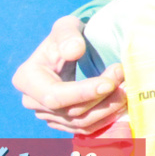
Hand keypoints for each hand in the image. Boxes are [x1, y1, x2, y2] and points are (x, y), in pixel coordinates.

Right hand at [12, 15, 126, 134]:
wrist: (70, 50)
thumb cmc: (67, 36)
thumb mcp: (66, 27)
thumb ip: (68, 35)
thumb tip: (74, 51)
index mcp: (27, 78)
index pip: (55, 95)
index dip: (83, 93)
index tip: (109, 83)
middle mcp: (32, 101)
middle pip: (70, 111)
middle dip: (101, 98)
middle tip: (125, 79)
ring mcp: (47, 115)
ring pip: (80, 123)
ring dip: (107, 110)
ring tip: (127, 92)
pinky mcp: (62, 122)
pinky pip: (85, 128)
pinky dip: (106, 119)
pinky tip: (122, 106)